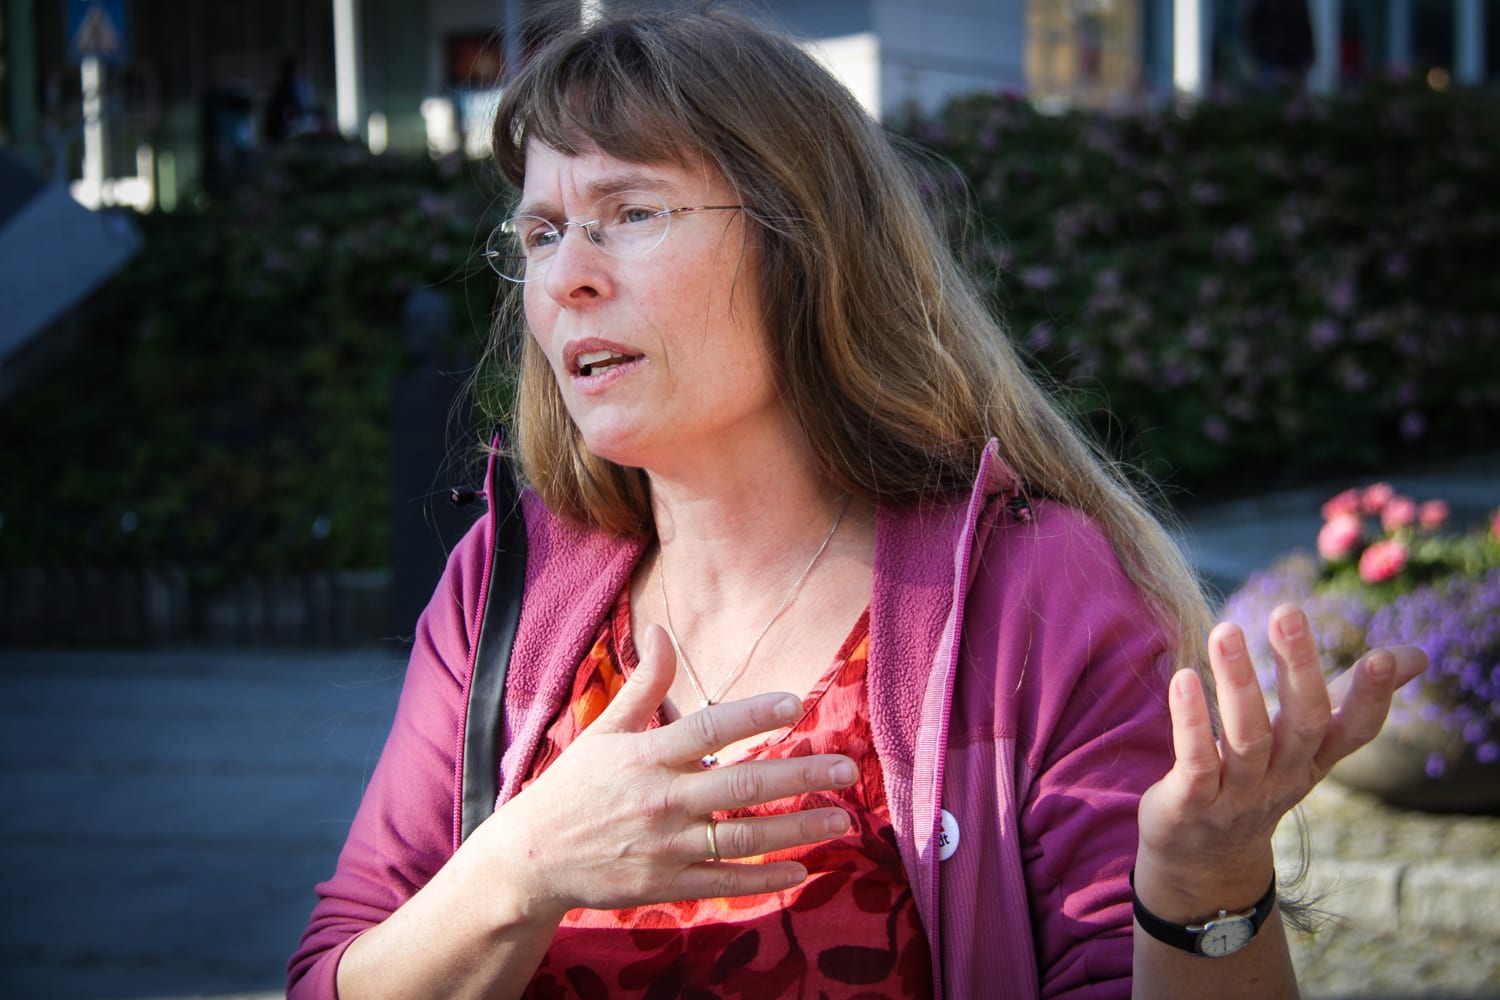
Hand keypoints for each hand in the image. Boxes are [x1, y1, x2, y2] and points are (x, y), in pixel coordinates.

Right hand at [473, 623, 855, 921]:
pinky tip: (803, 870)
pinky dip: (765, 879)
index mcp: (646, 755)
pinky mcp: (667, 885)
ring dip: (797, 829)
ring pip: (743, 836)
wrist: (532, 859)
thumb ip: (643, 683)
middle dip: (799, 775)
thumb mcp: (605, 730)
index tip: (796, 703)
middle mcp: (660, 800)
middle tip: (847, 768)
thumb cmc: (575, 786)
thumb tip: (659, 629)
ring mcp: (666, 847)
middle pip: (740, 785)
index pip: (707, 730)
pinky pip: (725, 881)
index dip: (752, 715)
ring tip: (843, 820)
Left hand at [1134, 603, 1426, 917]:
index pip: (1355, 730)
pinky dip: (1191, 721)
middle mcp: (1284, 776)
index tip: (1384, 656)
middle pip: (1302, 723)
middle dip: (1298, 667)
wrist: (1204, 859)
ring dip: (1238, 682)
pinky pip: (1196, 759)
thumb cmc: (1260, 780)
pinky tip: (1183, 678)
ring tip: (1226, 631)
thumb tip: (1414, 655)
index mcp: (1316, 759)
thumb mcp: (1311, 743)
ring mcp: (1239, 793)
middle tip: (1287, 612)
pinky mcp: (1193, 802)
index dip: (1372, 697)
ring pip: (1246, 738)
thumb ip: (1350, 697)